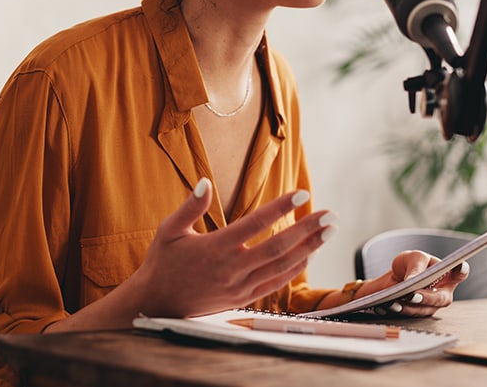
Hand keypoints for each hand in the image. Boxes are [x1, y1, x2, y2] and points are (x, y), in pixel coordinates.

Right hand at [132, 178, 335, 318]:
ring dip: (309, 248)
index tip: (301, 194)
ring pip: (282, 267)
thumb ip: (189, 206)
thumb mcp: (168, 230)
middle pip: (278, 247)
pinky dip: (296, 269)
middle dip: (307, 230)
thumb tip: (204, 182)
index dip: (280, 208)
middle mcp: (231, 269)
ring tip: (328, 231)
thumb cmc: (163, 263)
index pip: (255, 224)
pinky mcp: (243, 298)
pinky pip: (276, 283)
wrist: (156, 304)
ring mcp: (240, 287)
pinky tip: (310, 254)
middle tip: (330, 215)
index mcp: (215, 248)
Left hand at [359, 250, 469, 317]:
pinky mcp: (419, 313)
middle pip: (441, 298)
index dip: (461, 271)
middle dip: (426, 297)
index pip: (460, 273)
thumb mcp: (413, 258)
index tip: (459, 266)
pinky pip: (410, 315)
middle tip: (413, 294)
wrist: (395, 277)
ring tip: (393, 301)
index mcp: (447, 275)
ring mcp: (432, 305)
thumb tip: (412, 281)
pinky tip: (387, 305)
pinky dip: (398, 310)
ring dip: (408, 307)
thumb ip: (416, 267)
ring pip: (424, 310)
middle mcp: (443, 292)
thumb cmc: (410, 264)